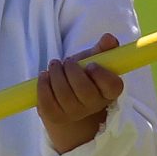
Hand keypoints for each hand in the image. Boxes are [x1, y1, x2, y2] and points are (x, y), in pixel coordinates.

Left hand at [39, 34, 124, 154]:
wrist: (66, 100)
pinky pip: (47, 102)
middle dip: (72, 71)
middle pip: (84, 91)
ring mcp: (74, 114)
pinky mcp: (55, 117)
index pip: (113, 86)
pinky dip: (43, 85)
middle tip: (67, 61)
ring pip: (64, 95)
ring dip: (56, 74)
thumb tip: (108, 38)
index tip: (90, 64)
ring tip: (54, 65)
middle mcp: (94, 106)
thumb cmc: (83, 76)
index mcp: (109, 91)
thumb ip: (103, 48)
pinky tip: (44, 75)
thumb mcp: (93, 60)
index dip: (101, 75)